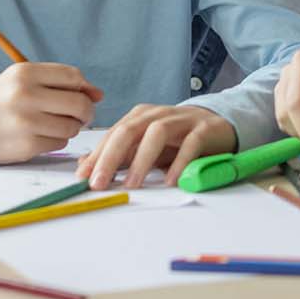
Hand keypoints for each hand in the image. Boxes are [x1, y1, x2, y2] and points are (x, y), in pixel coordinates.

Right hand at [0, 62, 101, 163]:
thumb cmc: (6, 98)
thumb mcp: (27, 79)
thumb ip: (62, 82)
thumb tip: (98, 94)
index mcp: (25, 73)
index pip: (73, 77)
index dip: (84, 87)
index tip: (83, 95)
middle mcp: (25, 96)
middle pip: (79, 103)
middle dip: (86, 111)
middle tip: (80, 114)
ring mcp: (26, 122)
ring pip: (72, 126)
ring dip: (71, 127)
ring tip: (57, 123)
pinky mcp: (27, 145)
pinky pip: (60, 143)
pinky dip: (57, 140)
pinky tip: (43, 134)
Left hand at [77, 104, 234, 188]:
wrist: (217, 126)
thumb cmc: (176, 139)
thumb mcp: (144, 147)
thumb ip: (117, 157)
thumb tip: (85, 167)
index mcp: (140, 116)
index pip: (113, 134)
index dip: (96, 156)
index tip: (83, 178)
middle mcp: (158, 114)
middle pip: (129, 130)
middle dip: (110, 157)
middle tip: (99, 183)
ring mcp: (182, 120)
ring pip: (157, 133)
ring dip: (141, 159)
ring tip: (131, 184)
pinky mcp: (204, 129)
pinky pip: (191, 144)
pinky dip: (179, 162)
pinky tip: (170, 180)